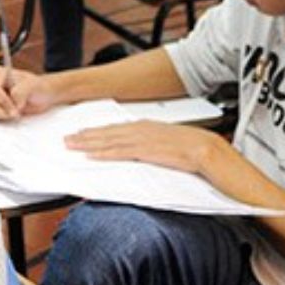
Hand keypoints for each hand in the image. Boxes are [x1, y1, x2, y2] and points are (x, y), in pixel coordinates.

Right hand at [0, 66, 62, 119]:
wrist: (42, 96)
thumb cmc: (37, 87)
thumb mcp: (33, 86)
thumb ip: (22, 91)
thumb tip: (14, 102)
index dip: (3, 101)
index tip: (16, 109)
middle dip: (3, 110)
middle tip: (17, 113)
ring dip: (2, 114)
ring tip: (16, 114)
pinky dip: (1, 118)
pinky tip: (11, 115)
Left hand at [64, 120, 227, 175]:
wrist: (216, 154)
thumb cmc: (200, 155)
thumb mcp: (174, 150)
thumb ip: (157, 151)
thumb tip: (145, 157)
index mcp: (153, 128)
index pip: (120, 129)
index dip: (100, 131)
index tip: (84, 133)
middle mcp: (147, 130)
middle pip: (112, 132)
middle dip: (89, 135)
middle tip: (68, 138)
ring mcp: (148, 140)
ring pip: (113, 140)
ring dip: (91, 142)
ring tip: (72, 145)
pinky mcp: (150, 151)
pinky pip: (123, 152)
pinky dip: (105, 152)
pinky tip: (91, 155)